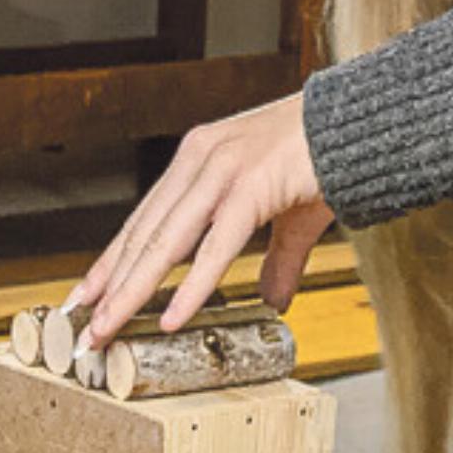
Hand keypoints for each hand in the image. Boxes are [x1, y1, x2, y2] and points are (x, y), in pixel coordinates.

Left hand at [75, 93, 332, 349]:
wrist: (368, 122)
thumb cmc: (326, 159)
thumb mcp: (289, 217)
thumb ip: (275, 260)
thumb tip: (271, 300)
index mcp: (199, 159)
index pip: (143, 220)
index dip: (112, 263)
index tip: (87, 299)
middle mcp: (201, 159)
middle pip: (143, 234)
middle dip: (109, 287)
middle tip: (85, 329)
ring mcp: (223, 170)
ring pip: (166, 242)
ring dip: (133, 292)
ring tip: (109, 330)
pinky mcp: (252, 185)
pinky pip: (214, 247)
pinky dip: (190, 286)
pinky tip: (171, 317)